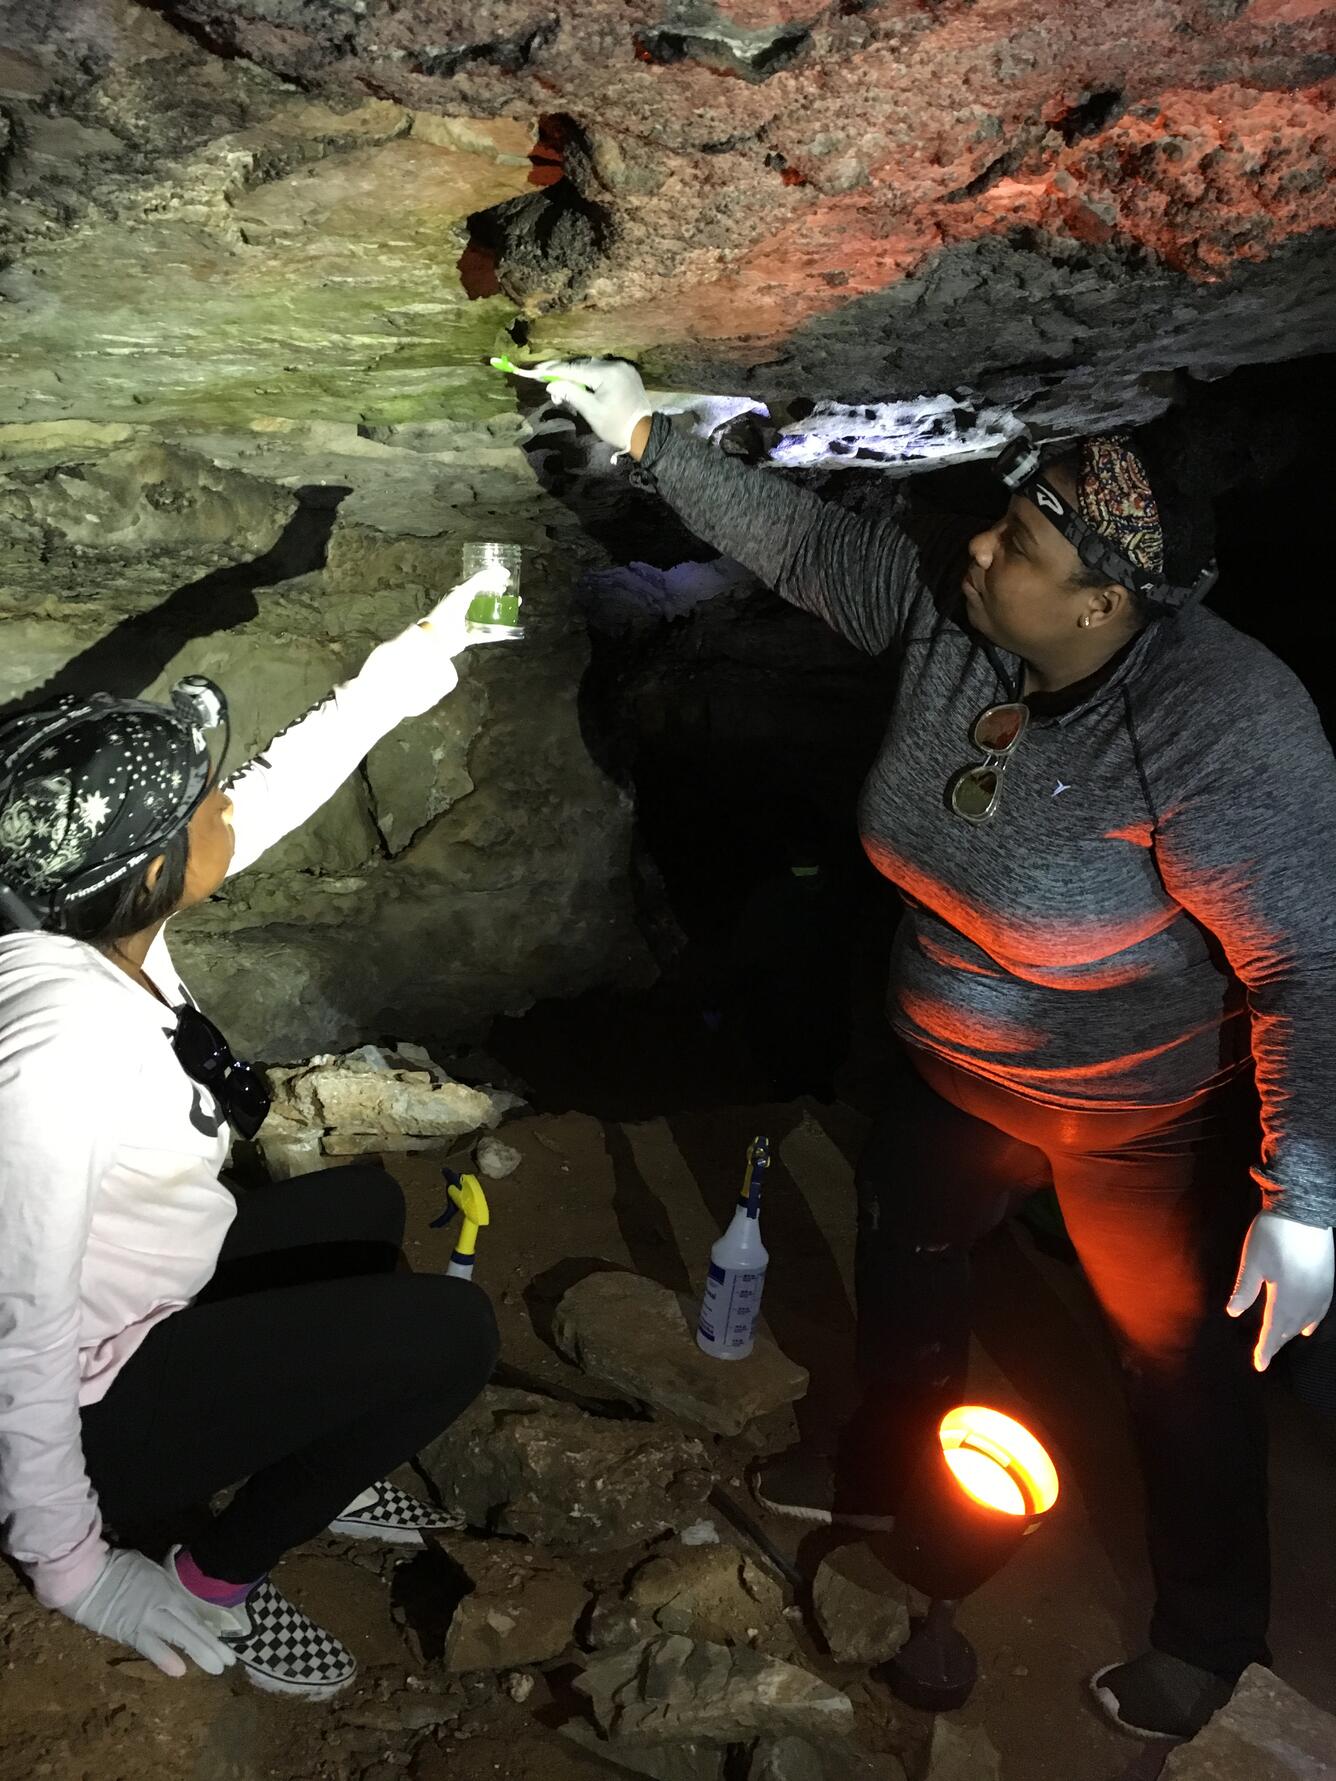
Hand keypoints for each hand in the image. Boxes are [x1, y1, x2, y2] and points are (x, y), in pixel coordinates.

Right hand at [61, 1548, 236, 1678]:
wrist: (88, 1575)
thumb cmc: (117, 1568)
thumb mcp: (148, 1568)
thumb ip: (164, 1578)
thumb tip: (178, 1567)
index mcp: (168, 1588)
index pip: (193, 1612)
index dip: (208, 1629)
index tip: (222, 1642)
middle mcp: (163, 1603)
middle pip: (192, 1626)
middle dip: (211, 1645)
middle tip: (229, 1662)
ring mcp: (148, 1618)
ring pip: (179, 1636)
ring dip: (199, 1652)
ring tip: (216, 1668)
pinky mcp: (129, 1631)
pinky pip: (150, 1647)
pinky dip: (165, 1658)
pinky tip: (179, 1670)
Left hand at [418, 562, 511, 654]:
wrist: (437, 636)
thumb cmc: (447, 611)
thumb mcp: (463, 592)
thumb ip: (479, 581)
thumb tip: (497, 572)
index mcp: (458, 593)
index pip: (478, 582)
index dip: (492, 577)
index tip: (506, 575)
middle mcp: (462, 606)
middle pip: (484, 599)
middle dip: (499, 595)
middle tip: (511, 592)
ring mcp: (465, 622)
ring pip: (488, 616)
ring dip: (502, 611)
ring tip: (515, 606)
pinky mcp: (468, 636)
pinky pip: (486, 634)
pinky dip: (498, 632)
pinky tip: (510, 629)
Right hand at [532, 358, 652, 454]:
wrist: (643, 434)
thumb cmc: (615, 426)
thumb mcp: (590, 411)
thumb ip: (570, 393)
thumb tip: (551, 385)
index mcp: (607, 373)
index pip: (575, 369)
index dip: (554, 370)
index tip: (537, 371)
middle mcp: (615, 364)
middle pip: (583, 365)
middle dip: (564, 373)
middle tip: (545, 379)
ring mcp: (623, 367)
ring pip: (592, 367)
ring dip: (576, 375)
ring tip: (561, 386)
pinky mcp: (626, 373)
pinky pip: (602, 370)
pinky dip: (589, 376)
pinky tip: (579, 384)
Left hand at [1227, 1210, 1334, 1371]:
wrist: (1304, 1211)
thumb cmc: (1273, 1235)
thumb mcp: (1252, 1262)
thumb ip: (1244, 1289)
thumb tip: (1233, 1312)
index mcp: (1285, 1299)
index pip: (1273, 1332)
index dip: (1265, 1349)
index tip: (1259, 1365)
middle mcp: (1307, 1301)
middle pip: (1291, 1329)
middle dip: (1278, 1342)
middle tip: (1266, 1354)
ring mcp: (1321, 1291)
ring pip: (1307, 1320)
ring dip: (1294, 1332)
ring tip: (1284, 1340)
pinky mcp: (1328, 1280)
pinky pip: (1321, 1309)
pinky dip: (1313, 1320)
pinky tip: (1309, 1323)